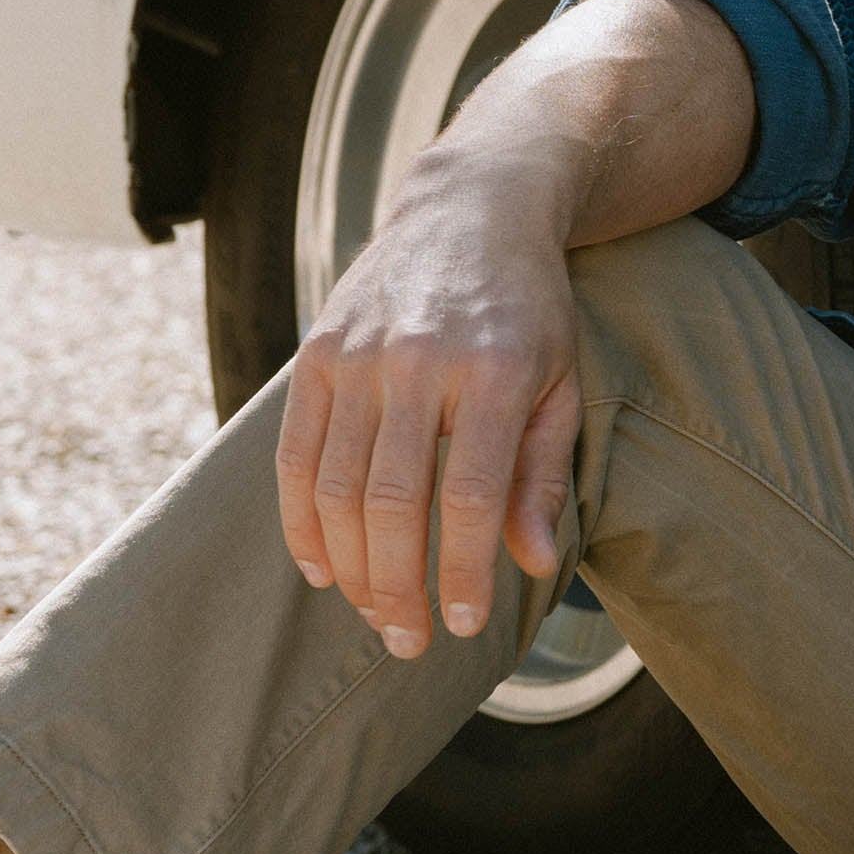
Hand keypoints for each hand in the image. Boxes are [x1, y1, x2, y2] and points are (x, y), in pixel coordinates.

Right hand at [274, 153, 582, 657]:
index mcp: (491, 372)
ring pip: (335, 488)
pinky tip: (321, 569)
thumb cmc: (528, 312)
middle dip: (397, 588)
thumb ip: (541, 474)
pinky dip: (301, 522)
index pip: (469, 496)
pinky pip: (293, 455)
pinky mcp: (316, 353)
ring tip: (372, 615)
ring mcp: (356, 355)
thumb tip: (530, 563)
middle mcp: (416, 362)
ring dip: (349, 567)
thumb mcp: (560, 384)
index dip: (463, 570)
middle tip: (408, 643)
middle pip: (392, 502)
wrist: (471, 210)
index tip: (466, 625)